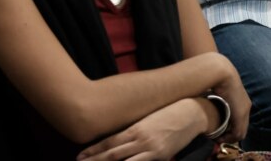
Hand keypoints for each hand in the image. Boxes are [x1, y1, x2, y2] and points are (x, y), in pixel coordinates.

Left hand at [76, 99, 206, 160]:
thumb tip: (114, 139)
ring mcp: (151, 150)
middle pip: (113, 154)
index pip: (109, 142)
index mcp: (134, 128)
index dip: (93, 150)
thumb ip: (131, 130)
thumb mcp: (145, 120)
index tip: (80, 156)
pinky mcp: (162, 157)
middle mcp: (140, 140)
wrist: (190, 114)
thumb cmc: (166, 113)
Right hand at [209, 58, 250, 143]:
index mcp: (242, 101)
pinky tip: (220, 136)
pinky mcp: (240, 114)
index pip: (239, 120)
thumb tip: (207, 99)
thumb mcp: (218, 89)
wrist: (221, 72)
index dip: (229, 128)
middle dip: (230, 135)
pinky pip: (238, 132)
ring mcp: (244, 110)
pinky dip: (230, 137)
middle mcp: (246, 107)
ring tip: (218, 138)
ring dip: (229, 137)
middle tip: (218, 138)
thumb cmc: (216, 77)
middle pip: (241, 128)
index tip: (219, 130)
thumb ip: (216, 97)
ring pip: (241, 132)